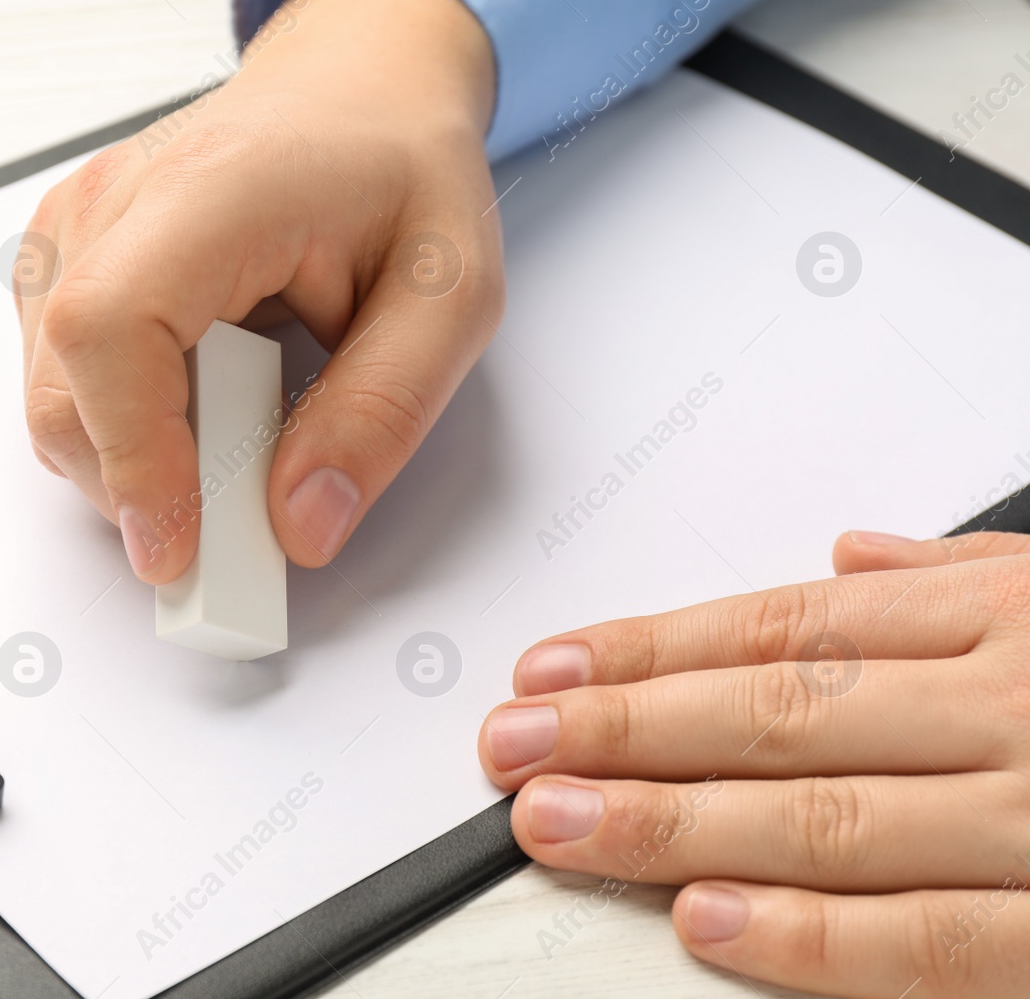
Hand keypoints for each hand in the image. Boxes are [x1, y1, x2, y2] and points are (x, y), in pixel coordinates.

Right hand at [12, 0, 500, 581]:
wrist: (356, 87)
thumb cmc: (401, 171)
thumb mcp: (450, 295)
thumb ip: (382, 412)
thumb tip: (300, 527)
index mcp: (208, 192)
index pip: (108, 329)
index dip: (132, 455)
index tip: (181, 548)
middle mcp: (111, 201)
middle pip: (63, 390)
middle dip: (142, 489)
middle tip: (243, 521)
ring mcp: (72, 228)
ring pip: (53, 401)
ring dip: (135, 462)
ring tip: (241, 431)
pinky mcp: (61, 259)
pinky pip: (62, 382)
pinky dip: (125, 427)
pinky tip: (202, 400)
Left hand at [479, 529, 1029, 997]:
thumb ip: (955, 580)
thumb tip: (847, 557)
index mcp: (995, 620)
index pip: (782, 631)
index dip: (648, 653)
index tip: (549, 675)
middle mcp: (1003, 708)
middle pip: (773, 714)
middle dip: (623, 732)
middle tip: (516, 746)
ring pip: (822, 819)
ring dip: (670, 826)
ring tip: (560, 824)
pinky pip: (927, 939)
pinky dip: (807, 934)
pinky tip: (698, 919)